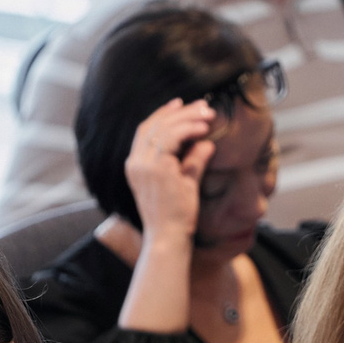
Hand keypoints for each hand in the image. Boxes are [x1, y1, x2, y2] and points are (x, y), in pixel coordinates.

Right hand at [122, 98, 217, 247]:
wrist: (169, 239)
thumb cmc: (177, 217)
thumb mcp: (186, 182)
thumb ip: (193, 161)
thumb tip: (207, 143)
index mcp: (136, 166)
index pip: (146, 131)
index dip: (163, 114)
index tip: (183, 104)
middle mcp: (135, 163)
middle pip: (153, 125)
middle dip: (180, 112)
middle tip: (203, 105)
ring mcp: (143, 165)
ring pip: (163, 128)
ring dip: (187, 117)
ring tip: (208, 114)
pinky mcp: (155, 169)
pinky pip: (171, 138)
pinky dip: (188, 129)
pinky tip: (203, 128)